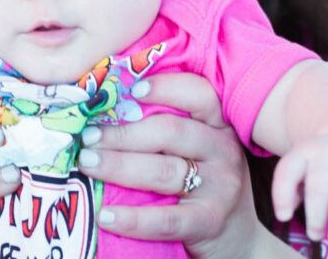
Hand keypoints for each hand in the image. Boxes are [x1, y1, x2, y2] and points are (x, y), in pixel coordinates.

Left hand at [75, 73, 291, 258]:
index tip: (130, 90)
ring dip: (119, 166)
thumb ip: (171, 126)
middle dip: (122, 133)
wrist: (239, 240)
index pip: (198, 94)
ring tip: (87, 164)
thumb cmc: (206, 183)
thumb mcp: (201, 148)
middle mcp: (224, 149)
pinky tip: (106, 215)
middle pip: (170, 132)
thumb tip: (110, 108)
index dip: (164, 87)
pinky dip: (132, 218)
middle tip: (87, 138)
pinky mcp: (210, 222)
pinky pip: (165, 219)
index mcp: (220, 124)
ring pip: (163, 171)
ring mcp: (220, 186)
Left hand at [272, 132, 327, 244]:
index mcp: (304, 152)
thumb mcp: (302, 168)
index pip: (288, 171)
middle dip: (316, 214)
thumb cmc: (322, 162)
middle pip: (318, 186)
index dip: (282, 195)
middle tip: (315, 235)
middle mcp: (327, 153)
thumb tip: (285, 212)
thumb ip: (291, 187)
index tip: (283, 217)